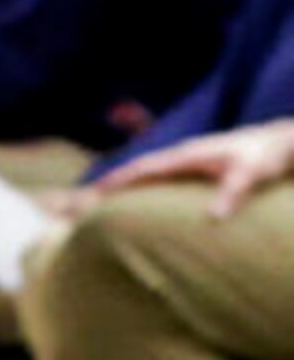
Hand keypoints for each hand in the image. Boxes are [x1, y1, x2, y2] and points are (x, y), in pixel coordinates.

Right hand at [79, 119, 293, 221]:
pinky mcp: (197, 165)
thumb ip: (231, 193)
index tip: (94, 192)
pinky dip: (143, 183)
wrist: (281, 141)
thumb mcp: (251, 174)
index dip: (119, 180)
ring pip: (148, 170)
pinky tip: (141, 195)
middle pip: (138, 168)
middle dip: (112, 181)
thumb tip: (213, 218)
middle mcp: (182, 154)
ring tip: (102, 198)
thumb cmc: (266, 156)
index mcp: (187, 155)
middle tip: (85, 197)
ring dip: (125, 182)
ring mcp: (189, 158)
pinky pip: (160, 174)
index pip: (144, 169)